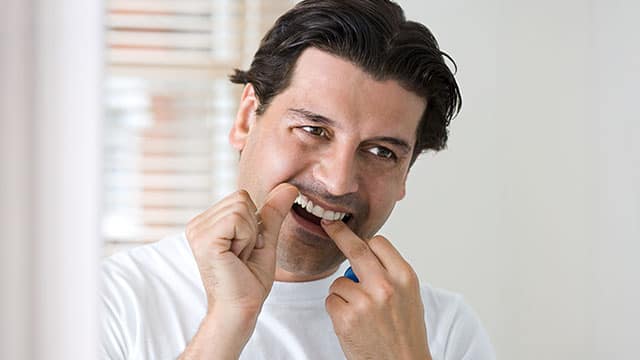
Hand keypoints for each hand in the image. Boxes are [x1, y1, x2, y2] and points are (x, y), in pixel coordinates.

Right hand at [186, 183, 297, 319]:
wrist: (240, 309)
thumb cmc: (249, 281)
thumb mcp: (265, 240)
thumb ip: (272, 213)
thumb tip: (289, 187)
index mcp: (207, 223)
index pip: (241, 196)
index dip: (254, 223)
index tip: (245, 249)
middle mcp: (197, 224)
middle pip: (241, 197)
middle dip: (252, 227)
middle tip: (242, 254)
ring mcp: (197, 231)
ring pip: (241, 206)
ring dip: (250, 235)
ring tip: (238, 257)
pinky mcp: (204, 239)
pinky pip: (238, 219)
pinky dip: (246, 238)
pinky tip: (235, 258)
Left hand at [321, 220, 431, 359]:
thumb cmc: (406, 333)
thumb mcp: (409, 296)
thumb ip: (390, 273)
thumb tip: (366, 254)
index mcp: (405, 277)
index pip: (378, 243)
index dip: (365, 242)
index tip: (353, 233)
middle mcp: (386, 286)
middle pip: (355, 248)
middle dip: (339, 233)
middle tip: (329, 224)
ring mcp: (364, 302)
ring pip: (339, 281)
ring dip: (343, 293)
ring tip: (360, 313)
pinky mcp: (346, 318)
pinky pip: (331, 300)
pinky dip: (337, 309)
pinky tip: (352, 323)